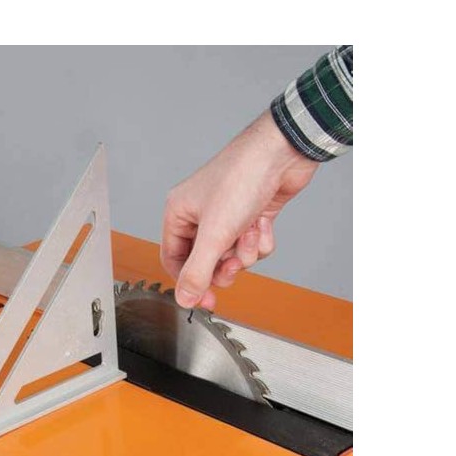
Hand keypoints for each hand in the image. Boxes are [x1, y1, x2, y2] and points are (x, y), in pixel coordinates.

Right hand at [160, 110, 318, 309]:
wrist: (281, 154)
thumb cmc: (241, 179)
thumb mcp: (214, 235)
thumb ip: (197, 271)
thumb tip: (185, 298)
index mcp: (179, 213)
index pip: (173, 259)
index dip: (188, 282)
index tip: (205, 301)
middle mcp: (201, 215)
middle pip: (205, 261)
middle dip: (223, 266)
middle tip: (233, 264)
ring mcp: (228, 216)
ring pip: (232, 255)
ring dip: (245, 251)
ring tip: (250, 233)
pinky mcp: (251, 216)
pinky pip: (252, 245)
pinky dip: (260, 241)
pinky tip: (262, 223)